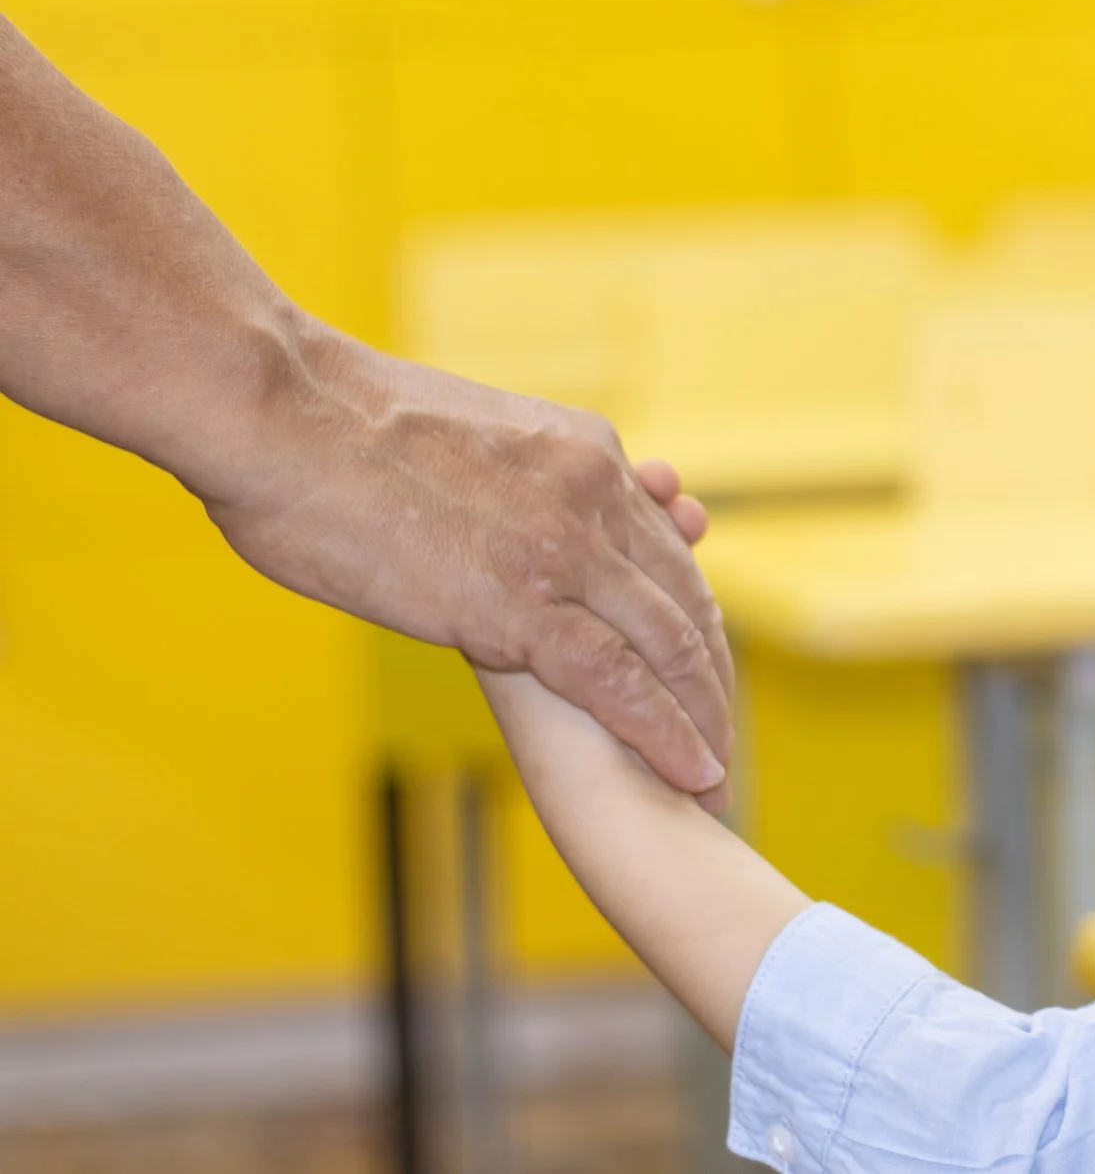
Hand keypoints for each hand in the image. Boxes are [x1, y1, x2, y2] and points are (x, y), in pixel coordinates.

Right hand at [198, 325, 735, 810]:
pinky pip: (616, 679)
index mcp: (583, 448)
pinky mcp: (518, 602)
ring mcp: (563, 548)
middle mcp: (595, 493)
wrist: (282, 409)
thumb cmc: (332, 420)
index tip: (704, 657)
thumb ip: (509, 470)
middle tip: (725, 729)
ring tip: (718, 771)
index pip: (664, 543)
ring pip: (668, 643)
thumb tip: (494, 497)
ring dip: (701, 715)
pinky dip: (661, 732)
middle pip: (684, 598)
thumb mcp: (462, 431)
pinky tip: (688, 771)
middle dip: (710, 674)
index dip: (691, 609)